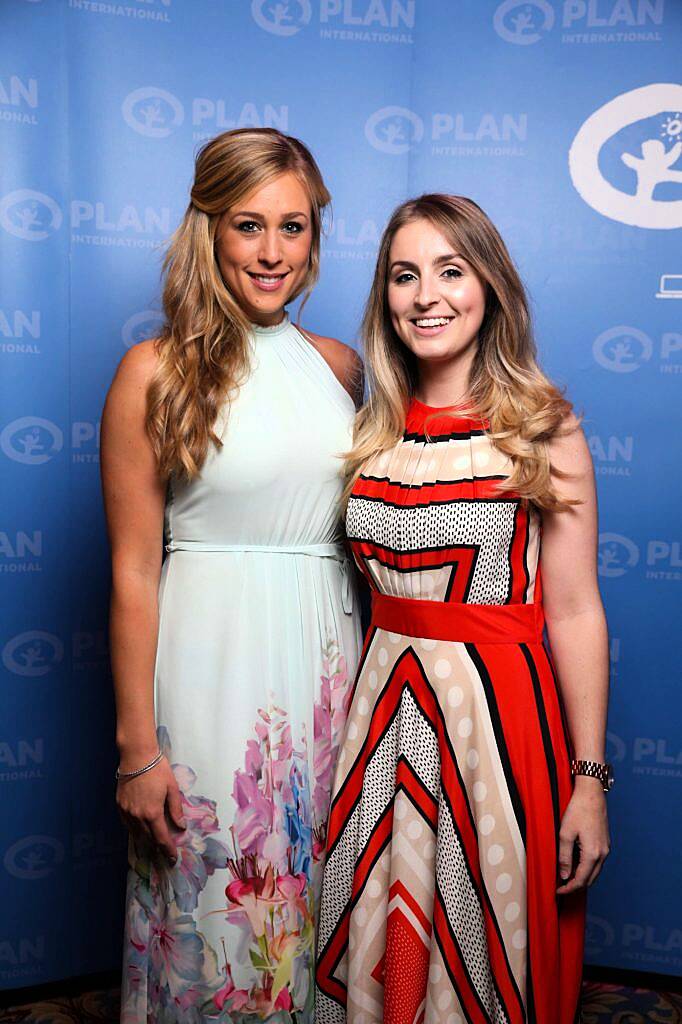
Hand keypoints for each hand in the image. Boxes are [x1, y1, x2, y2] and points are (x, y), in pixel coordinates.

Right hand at [116, 755, 185, 861]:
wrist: (136, 756)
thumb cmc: (157, 769)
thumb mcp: (172, 788)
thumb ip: (176, 809)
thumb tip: (181, 826)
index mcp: (152, 813)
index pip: (161, 838)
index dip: (168, 850)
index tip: (173, 859)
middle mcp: (137, 816)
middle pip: (148, 839)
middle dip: (157, 848)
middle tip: (164, 854)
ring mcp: (126, 812)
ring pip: (136, 833)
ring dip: (145, 841)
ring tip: (152, 846)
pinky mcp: (119, 806)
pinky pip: (127, 824)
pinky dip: (134, 830)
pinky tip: (139, 831)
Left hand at [556, 777, 609, 894]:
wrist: (591, 794)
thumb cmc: (578, 810)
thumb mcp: (565, 834)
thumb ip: (565, 857)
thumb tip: (564, 875)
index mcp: (593, 854)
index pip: (581, 880)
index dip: (568, 888)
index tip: (558, 891)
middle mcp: (603, 854)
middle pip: (590, 879)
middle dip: (575, 885)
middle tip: (561, 886)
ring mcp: (606, 849)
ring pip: (594, 872)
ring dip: (581, 877)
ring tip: (566, 875)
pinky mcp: (605, 843)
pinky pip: (596, 862)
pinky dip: (586, 868)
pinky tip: (576, 863)